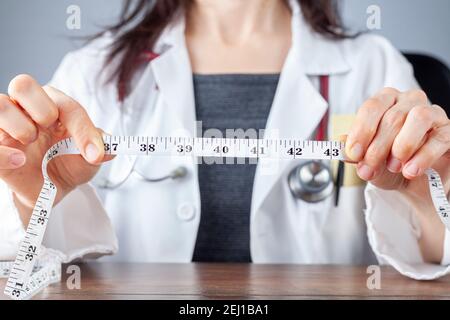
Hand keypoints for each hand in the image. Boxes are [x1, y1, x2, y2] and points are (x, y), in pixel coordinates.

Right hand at [0, 74, 110, 222]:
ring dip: (19, 124)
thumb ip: (101, 148)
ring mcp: (6, 126)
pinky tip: (19, 160)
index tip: (95, 154)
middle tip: (50, 128)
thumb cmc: (68, 164)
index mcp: (55, 106)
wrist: (50, 190)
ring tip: (31, 142)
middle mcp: (27, 109)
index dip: (83, 129)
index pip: (67, 106)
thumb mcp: (89, 159)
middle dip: (41, 107)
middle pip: (23, 84)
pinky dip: (3, 151)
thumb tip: (110, 147)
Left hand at [345, 88, 448, 261]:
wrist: (413, 183)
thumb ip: (353, 152)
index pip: (372, 107)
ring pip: (418, 117)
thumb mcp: (366, 160)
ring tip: (394, 167)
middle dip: (378, 147)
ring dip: (402, 146)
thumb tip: (339, 144)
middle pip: (392, 117)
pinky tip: (411, 170)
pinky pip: (439, 138)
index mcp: (385, 102)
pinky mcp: (448, 131)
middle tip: (369, 169)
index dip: (361, 131)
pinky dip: (423, 156)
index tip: (353, 153)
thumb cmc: (388, 165)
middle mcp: (408, 101)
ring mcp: (432, 114)